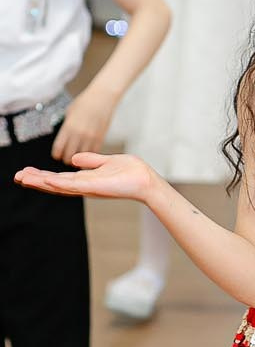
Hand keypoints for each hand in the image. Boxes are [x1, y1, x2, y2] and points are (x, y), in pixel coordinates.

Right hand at [15, 149, 156, 201]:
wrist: (146, 180)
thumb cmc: (131, 172)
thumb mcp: (106, 161)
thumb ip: (90, 161)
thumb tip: (74, 159)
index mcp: (85, 179)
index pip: (58, 177)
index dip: (42, 175)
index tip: (25, 172)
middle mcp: (83, 186)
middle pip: (54, 184)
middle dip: (35, 180)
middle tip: (17, 177)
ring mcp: (88, 188)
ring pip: (59, 186)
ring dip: (41, 182)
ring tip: (23, 178)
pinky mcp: (95, 187)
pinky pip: (74, 185)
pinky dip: (59, 182)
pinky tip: (46, 179)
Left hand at [50, 83, 117, 162]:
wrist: (103, 97)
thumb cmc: (84, 102)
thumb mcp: (69, 113)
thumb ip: (65, 127)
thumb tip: (62, 138)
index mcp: (68, 127)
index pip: (58, 150)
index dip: (56, 155)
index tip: (57, 155)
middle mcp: (79, 134)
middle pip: (69, 158)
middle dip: (66, 159)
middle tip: (66, 157)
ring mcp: (91, 138)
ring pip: (82, 158)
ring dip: (78, 159)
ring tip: (77, 156)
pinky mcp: (101, 139)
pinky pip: (93, 153)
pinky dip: (89, 154)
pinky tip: (86, 151)